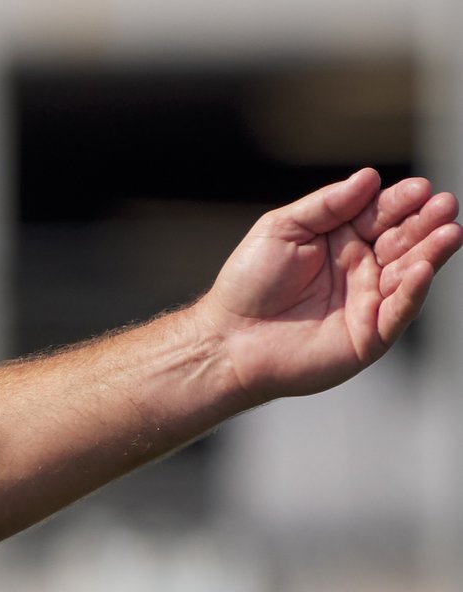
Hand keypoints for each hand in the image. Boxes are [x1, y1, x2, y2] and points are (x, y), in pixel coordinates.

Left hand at [197, 168, 461, 401]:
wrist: (227, 339)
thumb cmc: (248, 284)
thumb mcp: (282, 229)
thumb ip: (326, 205)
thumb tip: (368, 177)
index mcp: (343, 240)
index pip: (382, 214)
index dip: (401, 201)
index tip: (419, 189)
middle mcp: (362, 268)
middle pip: (403, 240)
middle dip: (426, 222)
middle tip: (444, 205)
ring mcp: (368, 301)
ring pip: (410, 273)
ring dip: (431, 252)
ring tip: (449, 231)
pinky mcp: (368, 335)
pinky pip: (398, 312)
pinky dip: (413, 291)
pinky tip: (423, 268)